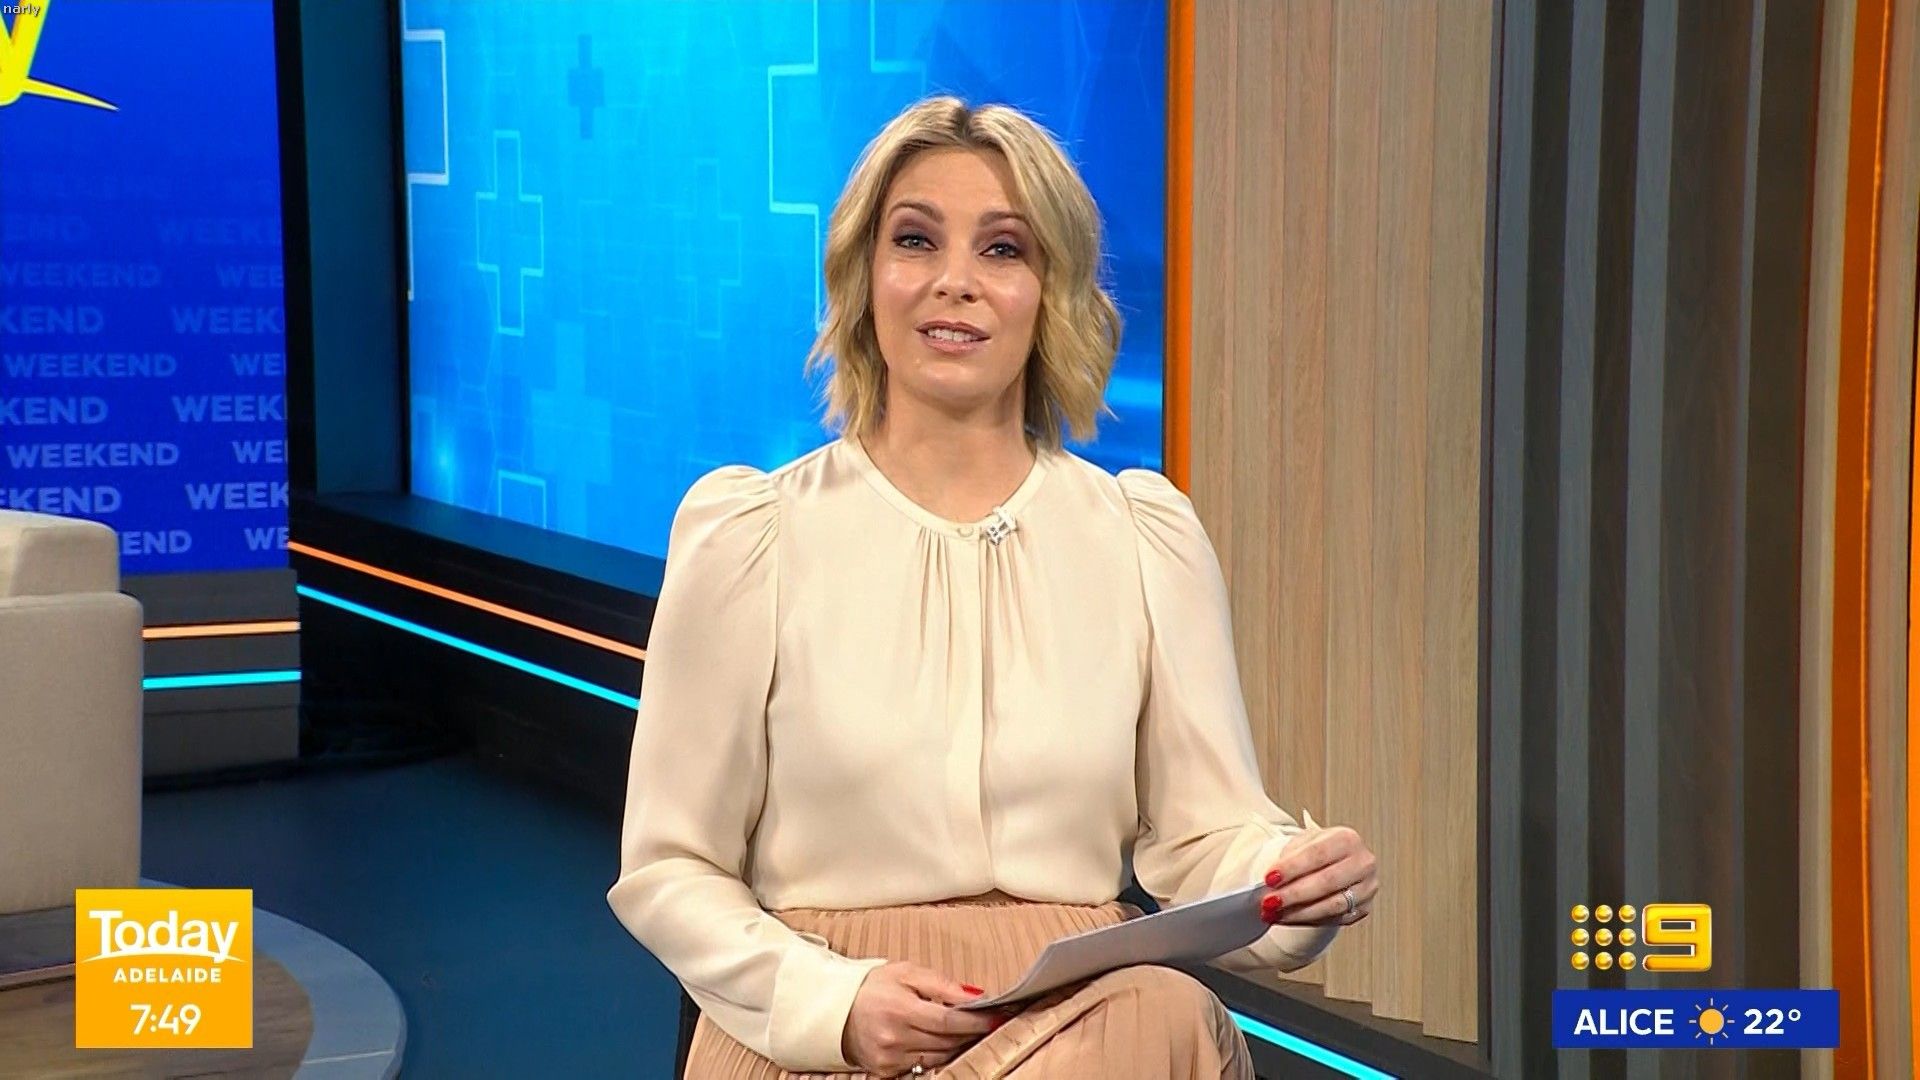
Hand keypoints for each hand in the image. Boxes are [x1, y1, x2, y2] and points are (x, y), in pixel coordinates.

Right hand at [841, 962, 1001, 1076]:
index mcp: (900, 1008)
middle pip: (947, 1041)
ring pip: (939, 1056)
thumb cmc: (874, 987)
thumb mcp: (906, 972)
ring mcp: (890, 1057)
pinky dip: (937, 1054)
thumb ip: (941, 983)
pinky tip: (942, 1041)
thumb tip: (975, 995)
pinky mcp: (886, 1070)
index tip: (996, 1016)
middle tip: (989, 1021)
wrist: (837, 1010)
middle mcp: (894, 1037)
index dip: (975, 1021)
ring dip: (957, 1044)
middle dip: (971, 1032)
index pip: (948, 1020)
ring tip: (966, 1030)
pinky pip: (922, 1065)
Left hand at [1260, 825, 1376, 925]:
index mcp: (1347, 839)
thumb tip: (1271, 881)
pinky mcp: (1364, 909)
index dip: (1292, 868)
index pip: (1318, 853)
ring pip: (1332, 905)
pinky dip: (1307, 920)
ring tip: (1274, 913)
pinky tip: (1288, 918)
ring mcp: (1366, 888)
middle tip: (1268, 902)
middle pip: (1327, 882)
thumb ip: (1289, 859)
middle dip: (1294, 894)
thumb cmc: (1316, 852)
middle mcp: (1363, 863)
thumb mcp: (1302, 844)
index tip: (1269, 878)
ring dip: (1299, 912)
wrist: (1334, 862)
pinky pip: (1334, 919)